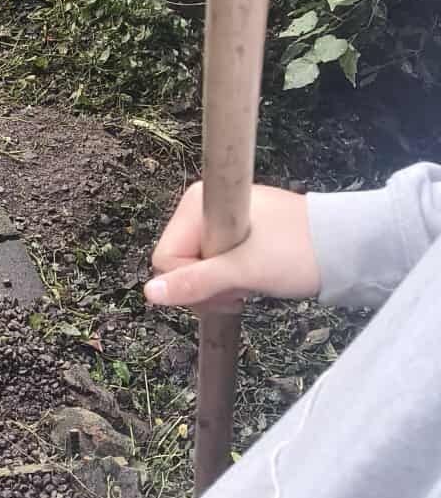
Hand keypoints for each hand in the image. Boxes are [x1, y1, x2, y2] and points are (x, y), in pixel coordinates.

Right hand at [144, 180, 319, 311]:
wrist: (348, 246)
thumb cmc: (298, 252)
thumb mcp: (245, 270)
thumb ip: (196, 282)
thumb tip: (149, 294)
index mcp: (198, 203)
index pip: (166, 256)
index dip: (190, 281)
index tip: (226, 288)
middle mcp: (202, 205)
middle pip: (178, 262)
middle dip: (205, 285)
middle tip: (241, 289)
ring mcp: (218, 219)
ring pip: (195, 267)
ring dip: (219, 286)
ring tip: (250, 284)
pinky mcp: (233, 233)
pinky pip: (213, 264)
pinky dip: (228, 280)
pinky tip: (250, 281)